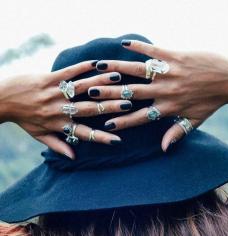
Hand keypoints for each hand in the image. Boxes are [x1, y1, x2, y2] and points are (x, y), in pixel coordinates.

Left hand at [0, 61, 131, 158]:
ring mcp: (54, 93)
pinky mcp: (47, 78)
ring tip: (119, 79)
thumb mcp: (38, 136)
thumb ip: (57, 145)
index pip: (84, 133)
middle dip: (109, 107)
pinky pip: (67, 72)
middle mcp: (59, 109)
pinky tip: (96, 64)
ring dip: (100, 83)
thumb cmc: (23, 119)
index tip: (118, 140)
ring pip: (81, 88)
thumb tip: (73, 157)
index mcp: (58, 124)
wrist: (1, 100)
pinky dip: (82, 67)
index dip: (101, 137)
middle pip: (88, 109)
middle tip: (128, 105)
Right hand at [88, 40, 227, 151]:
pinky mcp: (175, 56)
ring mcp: (169, 72)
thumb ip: (176, 134)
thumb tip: (163, 149)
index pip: (140, 117)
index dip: (122, 121)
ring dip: (118, 68)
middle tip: (91, 91)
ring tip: (99, 66)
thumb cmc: (211, 101)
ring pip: (139, 71)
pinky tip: (125, 44)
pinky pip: (154, 51)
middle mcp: (165, 91)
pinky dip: (140, 47)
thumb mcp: (195, 121)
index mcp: (169, 107)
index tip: (105, 123)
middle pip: (133, 92)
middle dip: (110, 92)